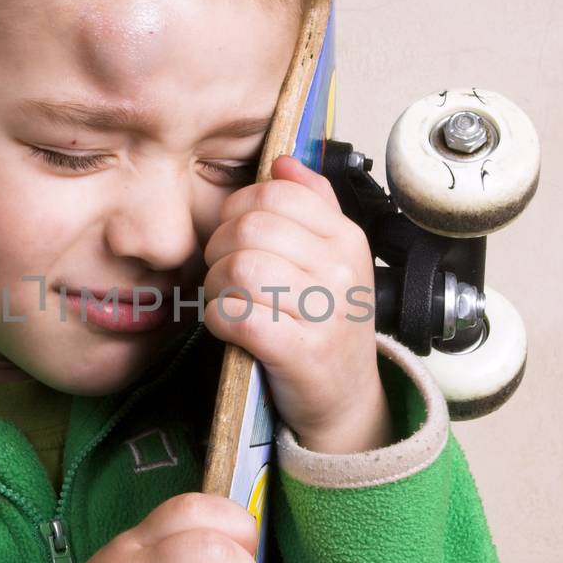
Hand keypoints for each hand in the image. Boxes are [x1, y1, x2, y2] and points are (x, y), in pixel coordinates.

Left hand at [202, 155, 391, 452]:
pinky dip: (219, 320)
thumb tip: (282, 162)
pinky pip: (235, 314)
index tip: (235, 235)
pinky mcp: (298, 351)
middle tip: (224, 275)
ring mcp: (323, 311)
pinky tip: (230, 328)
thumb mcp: (333, 260)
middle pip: (249, 227)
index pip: (275, 193)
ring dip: (216, 286)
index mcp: (347, 238)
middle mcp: (341, 269)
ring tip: (227, 301)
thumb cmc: (327, 326)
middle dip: (219, 249)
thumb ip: (312, 206)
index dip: (237, 208)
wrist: (345, 400)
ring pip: (237, 267)